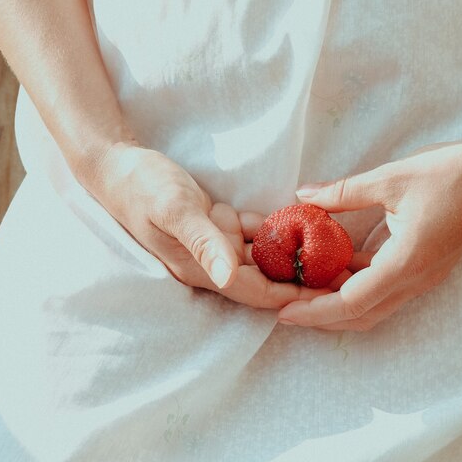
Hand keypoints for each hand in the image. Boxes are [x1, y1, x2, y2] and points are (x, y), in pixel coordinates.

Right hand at [82, 141, 332, 308]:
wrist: (116, 164)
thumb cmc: (141, 187)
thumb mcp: (173, 210)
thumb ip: (202, 242)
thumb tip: (228, 277)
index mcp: (201, 267)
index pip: (256, 290)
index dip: (292, 295)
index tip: (329, 296)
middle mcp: (212, 261)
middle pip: (266, 278)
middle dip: (303, 278)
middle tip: (345, 271)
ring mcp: (216, 242)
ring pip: (265, 254)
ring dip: (297, 253)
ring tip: (337, 249)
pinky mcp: (218, 222)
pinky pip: (257, 230)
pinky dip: (280, 226)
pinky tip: (308, 220)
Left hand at [276, 136, 461, 330]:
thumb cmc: (449, 172)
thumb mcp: (389, 179)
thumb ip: (342, 192)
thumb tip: (301, 196)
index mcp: (406, 263)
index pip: (351, 303)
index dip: (314, 312)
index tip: (283, 313)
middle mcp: (417, 279)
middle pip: (361, 315)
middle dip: (321, 316)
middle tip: (284, 306)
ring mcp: (424, 276)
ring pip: (374, 306)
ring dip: (338, 303)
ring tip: (302, 291)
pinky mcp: (426, 267)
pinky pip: (386, 289)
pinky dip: (356, 286)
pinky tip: (332, 269)